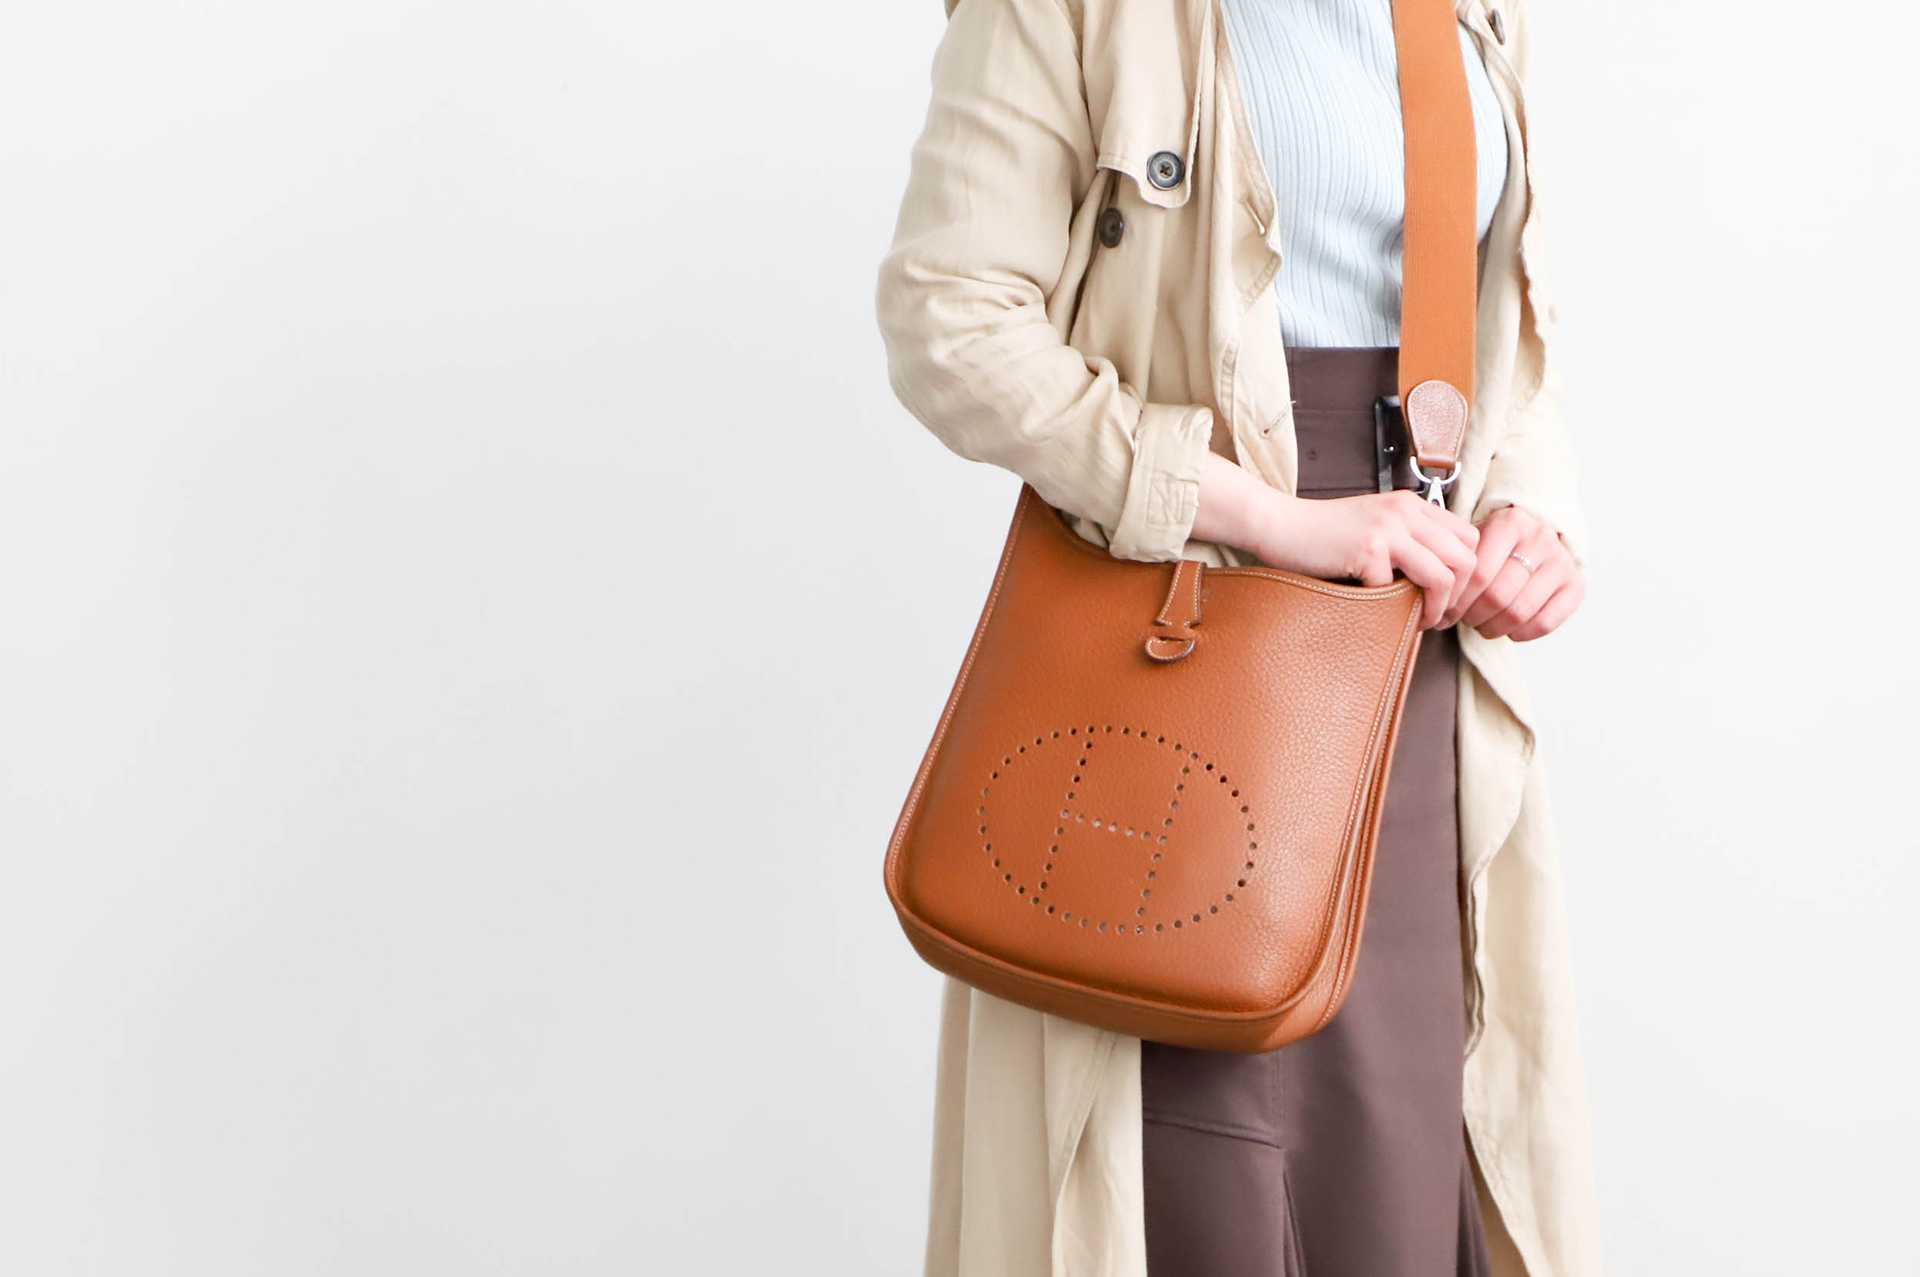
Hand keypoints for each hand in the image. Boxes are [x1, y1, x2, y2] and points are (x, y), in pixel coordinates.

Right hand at [1252, 489, 1480, 629]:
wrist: (1279, 525)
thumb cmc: (1324, 534)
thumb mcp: (1376, 524)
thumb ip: (1409, 539)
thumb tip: (1443, 580)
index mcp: (1412, 505)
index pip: (1469, 539)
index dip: (1466, 574)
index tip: (1447, 598)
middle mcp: (1406, 512)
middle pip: (1466, 559)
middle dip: (1458, 597)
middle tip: (1439, 617)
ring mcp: (1388, 529)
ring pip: (1444, 576)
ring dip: (1436, 607)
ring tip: (1420, 621)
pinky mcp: (1367, 550)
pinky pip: (1397, 590)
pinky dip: (1392, 607)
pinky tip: (1381, 612)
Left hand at [1441, 505, 1585, 639]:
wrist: (1537, 535)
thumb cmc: (1495, 544)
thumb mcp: (1474, 538)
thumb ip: (1456, 559)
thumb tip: (1427, 594)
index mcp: (1511, 523)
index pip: (1478, 573)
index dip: (1456, 601)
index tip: (1443, 610)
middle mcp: (1541, 539)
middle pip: (1498, 596)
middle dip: (1472, 616)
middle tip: (1461, 619)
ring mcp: (1562, 562)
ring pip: (1519, 612)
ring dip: (1493, 627)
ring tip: (1480, 624)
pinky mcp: (1576, 585)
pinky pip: (1545, 622)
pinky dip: (1521, 633)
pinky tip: (1508, 629)